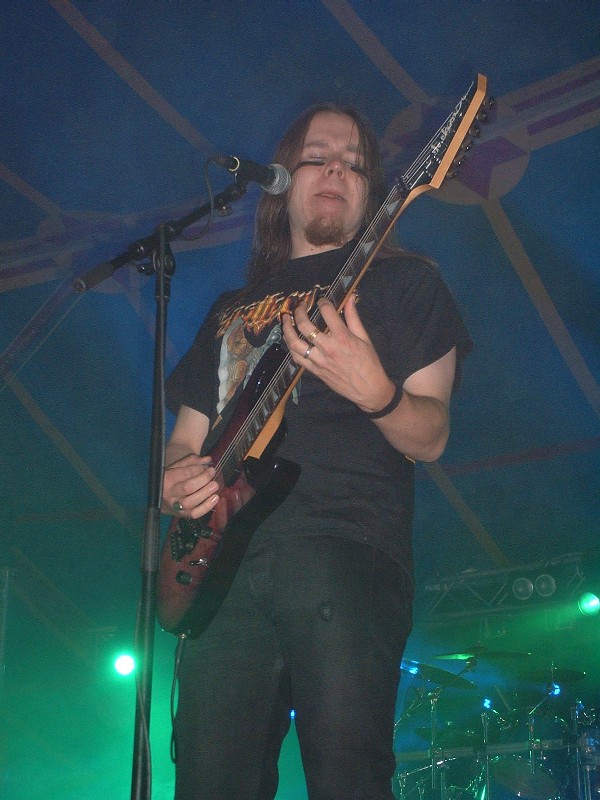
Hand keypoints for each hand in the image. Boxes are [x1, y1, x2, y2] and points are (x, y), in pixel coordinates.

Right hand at [162, 453, 219, 518]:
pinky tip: (214, 498)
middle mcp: (168, 493)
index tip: (208, 467)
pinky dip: (206, 507)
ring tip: (215, 486)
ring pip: (189, 503)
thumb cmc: (172, 478)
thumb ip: (192, 461)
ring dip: (205, 494)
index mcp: (166, 478)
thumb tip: (208, 459)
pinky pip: (194, 514)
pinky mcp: (181, 515)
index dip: (199, 469)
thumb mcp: (178, 466)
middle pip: (187, 487)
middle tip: (212, 473)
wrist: (160, 494)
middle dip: (203, 479)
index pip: (185, 473)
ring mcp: (174, 505)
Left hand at [281, 293, 395, 411]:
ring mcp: (318, 360)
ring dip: (287, 328)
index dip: (322, 302)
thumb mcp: (364, 337)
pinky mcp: (315, 371)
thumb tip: (350, 298)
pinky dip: (290, 346)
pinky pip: (297, 357)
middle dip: (299, 312)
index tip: (321, 300)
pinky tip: (289, 339)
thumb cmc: (369, 362)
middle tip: (300, 306)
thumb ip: (353, 317)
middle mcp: (327, 347)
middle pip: (305, 325)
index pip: (327, 312)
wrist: (368, 389)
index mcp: (342, 337)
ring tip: (285, 319)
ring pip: (294, 342)